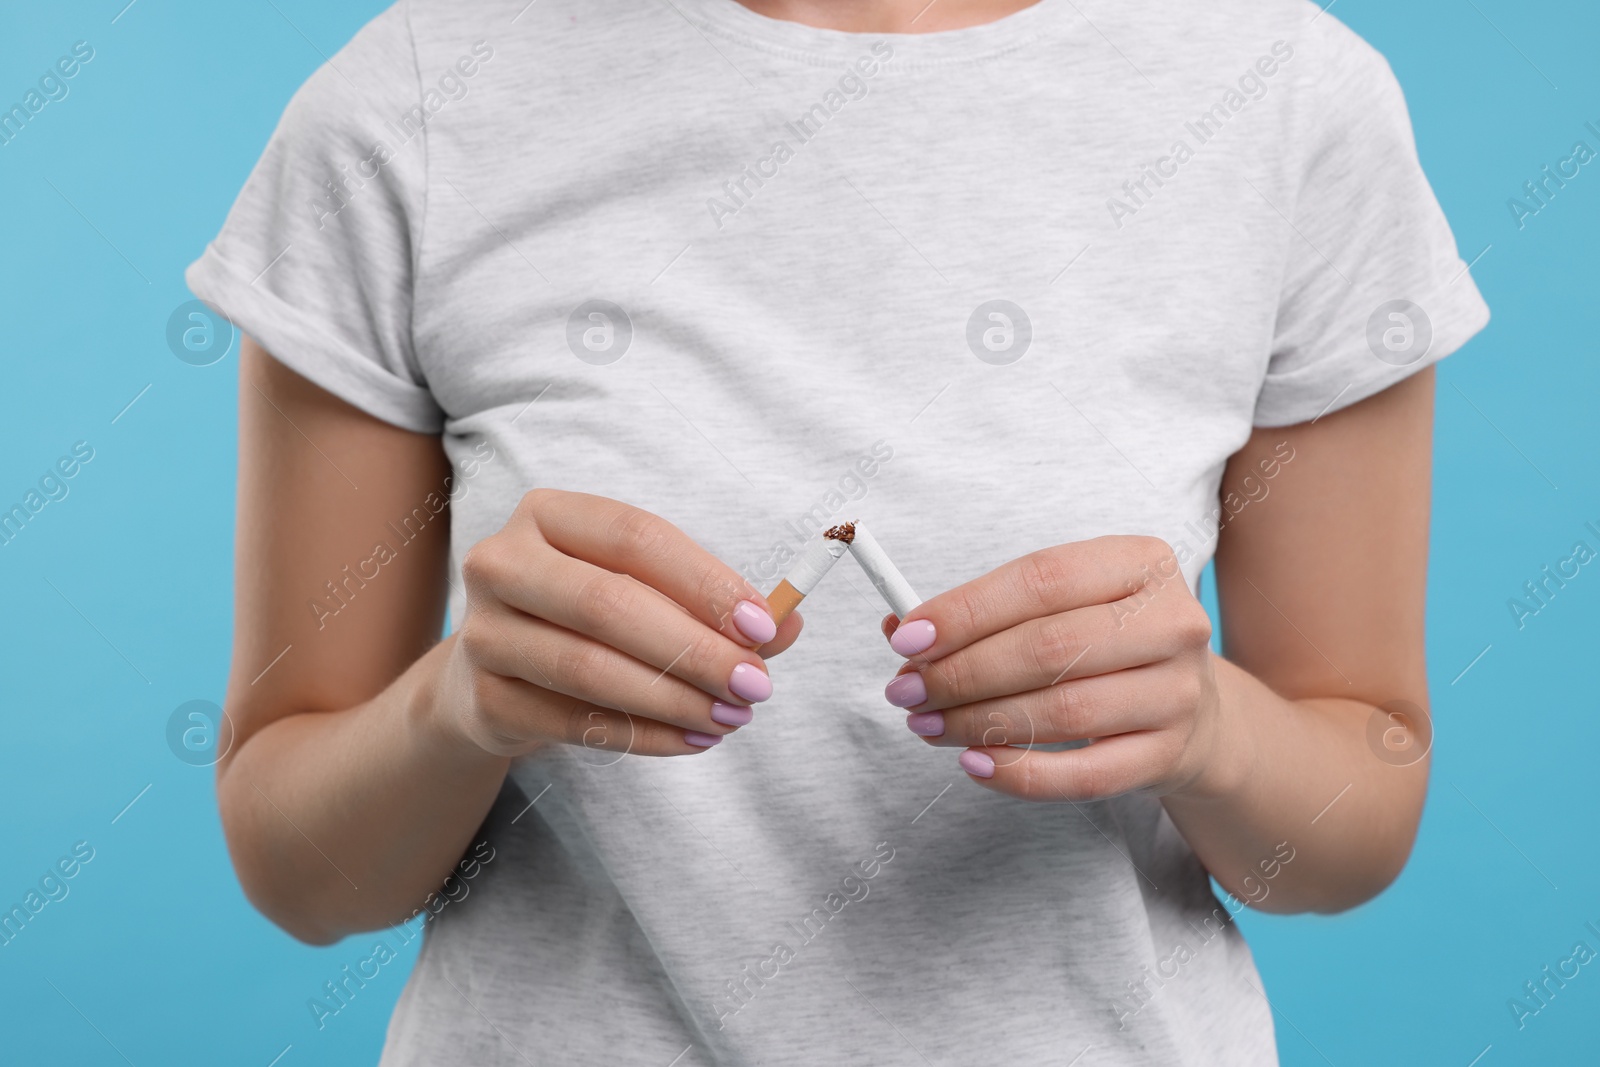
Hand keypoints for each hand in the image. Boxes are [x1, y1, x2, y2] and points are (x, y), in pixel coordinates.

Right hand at [440, 490, 801, 757]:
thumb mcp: (644, 594)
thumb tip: (790, 624)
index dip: (705, 583)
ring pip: (588, 668)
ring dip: (673, 699)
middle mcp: (503, 562)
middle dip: (695, 649)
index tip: (764, 626)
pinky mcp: (482, 699)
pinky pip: (572, 722)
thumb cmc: (584, 622)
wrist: (490, 680)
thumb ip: (712, 605)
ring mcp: (483, 632)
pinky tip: (690, 739)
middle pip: (609, 603)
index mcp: (549, 515)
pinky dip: (643, 735)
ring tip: (730, 718)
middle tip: (755, 685)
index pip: (637, 537)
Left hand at [879, 536, 1229, 800]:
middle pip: (1049, 648)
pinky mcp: (1170, 754)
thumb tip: (899, 628)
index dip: (967, 611)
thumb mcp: (1061, 607)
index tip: (907, 640)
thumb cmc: (1103, 644)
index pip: (1042, 580)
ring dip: (978, 723)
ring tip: (928, 726)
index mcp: (1141, 563)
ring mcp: (1179, 692)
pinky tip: (975, 764)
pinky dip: (1020, 773)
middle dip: (961, 673)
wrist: (1192, 709)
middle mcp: (1172, 622)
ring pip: (1063, 712)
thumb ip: (984, 612)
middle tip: (906, 692)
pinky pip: (1084, 774)